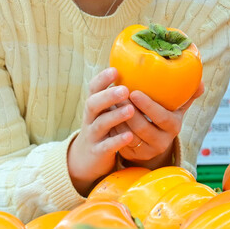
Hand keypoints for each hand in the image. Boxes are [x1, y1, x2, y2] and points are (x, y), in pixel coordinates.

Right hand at [68, 67, 140, 194]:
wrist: (87, 158)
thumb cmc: (103, 128)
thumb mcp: (106, 110)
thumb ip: (118, 95)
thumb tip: (142, 72)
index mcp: (94, 105)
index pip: (93, 88)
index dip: (102, 79)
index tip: (115, 70)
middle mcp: (91, 118)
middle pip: (93, 104)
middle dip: (108, 96)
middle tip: (124, 89)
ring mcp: (93, 135)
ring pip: (101, 124)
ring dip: (115, 116)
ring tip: (130, 109)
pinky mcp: (98, 152)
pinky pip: (106, 146)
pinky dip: (117, 141)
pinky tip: (129, 136)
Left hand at [114, 81, 205, 167]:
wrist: (155, 140)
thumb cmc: (164, 116)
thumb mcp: (177, 108)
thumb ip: (188, 94)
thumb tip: (201, 82)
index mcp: (174, 127)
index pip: (162, 117)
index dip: (148, 106)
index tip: (134, 92)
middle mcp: (161, 142)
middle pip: (143, 127)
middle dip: (128, 111)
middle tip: (117, 95)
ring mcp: (146, 151)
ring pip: (128, 135)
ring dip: (117, 118)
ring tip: (109, 102)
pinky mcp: (132, 155)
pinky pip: (119, 142)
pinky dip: (112, 128)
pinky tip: (106, 115)